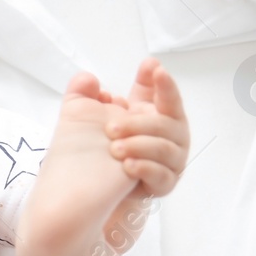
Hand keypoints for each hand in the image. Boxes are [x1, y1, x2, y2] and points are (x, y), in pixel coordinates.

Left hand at [99, 58, 189, 250]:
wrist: (91, 186)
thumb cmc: (95, 147)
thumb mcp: (85, 117)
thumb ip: (85, 94)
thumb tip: (88, 78)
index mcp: (155, 114)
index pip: (164, 95)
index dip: (162, 83)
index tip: (154, 69)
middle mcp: (169, 135)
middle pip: (168, 122)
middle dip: (139, 123)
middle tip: (110, 129)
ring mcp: (170, 160)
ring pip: (166, 148)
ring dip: (140, 146)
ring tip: (115, 149)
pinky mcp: (164, 184)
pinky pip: (163, 175)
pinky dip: (146, 168)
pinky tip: (128, 166)